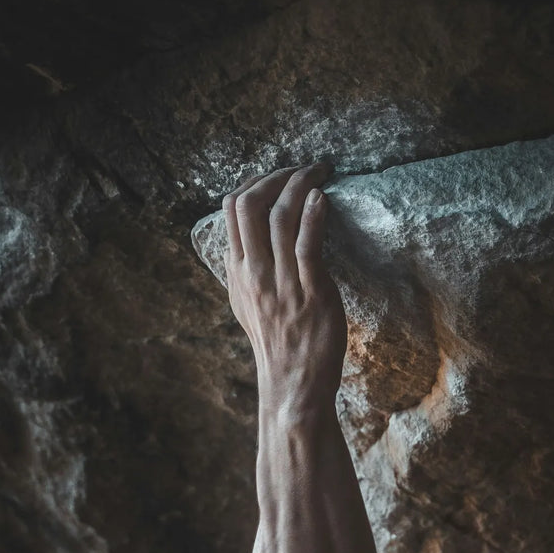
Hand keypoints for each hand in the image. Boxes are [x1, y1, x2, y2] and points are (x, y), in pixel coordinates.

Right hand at [223, 163, 345, 417]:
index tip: (279, 175)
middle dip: (277, 174)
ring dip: (300, 185)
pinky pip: (307, 245)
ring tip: (319, 172)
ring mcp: (281, 282)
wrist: (292, 384)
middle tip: (304, 168)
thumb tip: (247, 242)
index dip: (255, 181)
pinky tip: (322, 198)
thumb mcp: (248, 304)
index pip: (231, 209)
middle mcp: (255, 273)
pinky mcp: (311, 292)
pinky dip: (314, 215)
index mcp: (238, 271)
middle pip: (249, 203)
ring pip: (279, 216)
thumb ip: (246, 270)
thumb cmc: (277, 344)